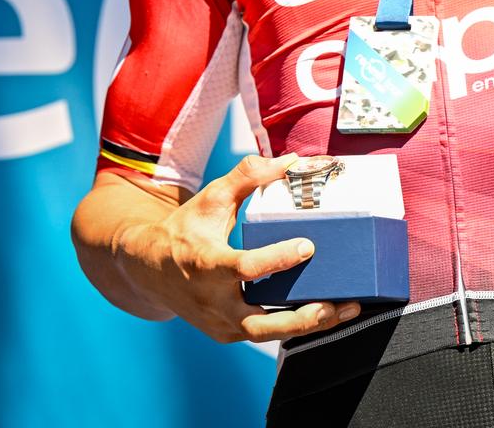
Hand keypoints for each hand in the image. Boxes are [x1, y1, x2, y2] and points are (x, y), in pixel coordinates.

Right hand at [115, 153, 362, 344]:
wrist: (148, 268)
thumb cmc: (184, 229)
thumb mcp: (211, 197)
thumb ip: (249, 176)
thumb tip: (291, 160)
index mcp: (206, 264)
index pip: (244, 269)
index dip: (276, 259)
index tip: (307, 247)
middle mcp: (212, 301)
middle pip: (259, 323)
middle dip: (301, 318)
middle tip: (336, 304)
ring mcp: (219, 323)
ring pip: (267, 334)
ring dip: (308, 325)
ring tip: (345, 309)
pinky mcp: (227, 333)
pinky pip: (264, 333)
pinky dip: (294, 326)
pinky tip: (326, 313)